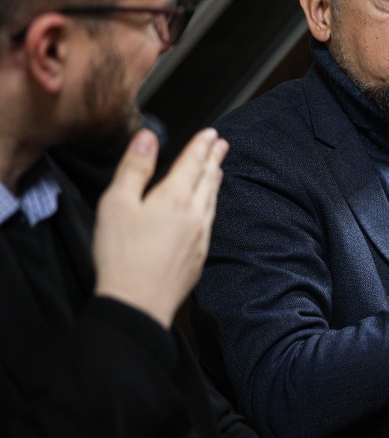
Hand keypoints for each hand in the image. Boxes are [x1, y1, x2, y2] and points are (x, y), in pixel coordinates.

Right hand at [93, 128, 228, 328]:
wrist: (138, 304)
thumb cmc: (121, 255)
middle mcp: (194, 215)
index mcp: (175, 198)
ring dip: (215, 181)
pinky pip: (210, 222)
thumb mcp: (117, 203)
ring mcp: (200, 237)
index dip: (201, 145)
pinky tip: (208, 209)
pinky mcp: (199, 256)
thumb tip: (149, 138)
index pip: (193, 162)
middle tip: (222, 145)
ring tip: (218, 171)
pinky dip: (212, 206)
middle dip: (213, 159)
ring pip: (212, 201)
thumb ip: (135, 167)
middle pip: (207, 179)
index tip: (211, 133)